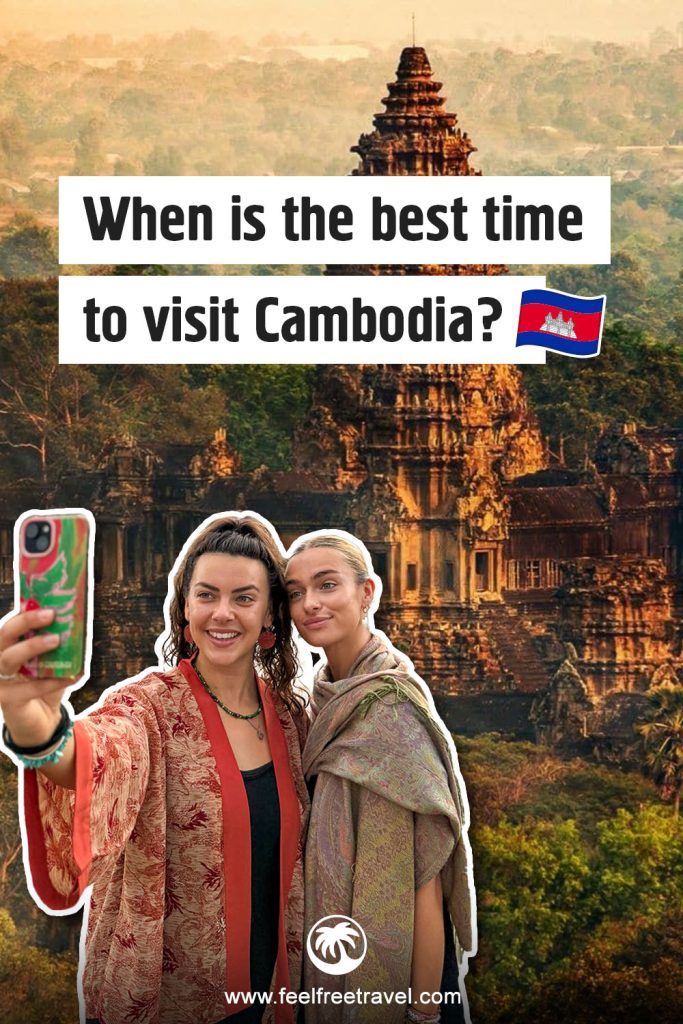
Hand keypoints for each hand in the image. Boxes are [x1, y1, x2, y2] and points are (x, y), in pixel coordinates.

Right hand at [0, 608, 69, 747]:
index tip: (45, 600)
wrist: (41, 720)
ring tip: (56, 640)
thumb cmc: (45, 683)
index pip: (10, 622)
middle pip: (3, 635)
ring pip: (8, 659)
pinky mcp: (6, 700)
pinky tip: (73, 676)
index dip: (24, 610)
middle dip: (25, 622)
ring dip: (32, 646)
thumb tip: (76, 619)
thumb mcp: (51, 660)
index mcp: (8, 645)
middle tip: (51, 614)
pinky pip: (27, 688)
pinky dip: (51, 682)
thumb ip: (57, 642)